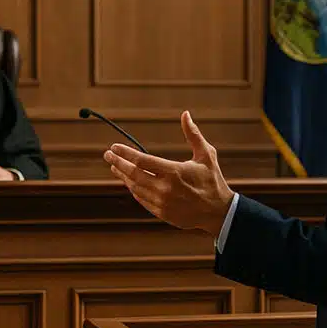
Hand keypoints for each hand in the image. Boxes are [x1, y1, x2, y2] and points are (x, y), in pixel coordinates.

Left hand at [103, 111, 234, 233]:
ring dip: (124, 176)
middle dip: (118, 163)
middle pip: (133, 174)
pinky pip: (142, 199)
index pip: (142, 160)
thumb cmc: (213, 181)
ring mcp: (162, 203)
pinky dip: (134, 189)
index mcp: (174, 172)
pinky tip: (129, 181)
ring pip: (135, 187)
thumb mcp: (206, 155)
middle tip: (107, 154)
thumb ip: (193, 134)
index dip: (125, 153)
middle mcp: (165, 188)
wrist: (219, 212)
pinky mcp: (162, 213)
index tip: (114, 147)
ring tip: (115, 167)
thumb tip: (185, 114)